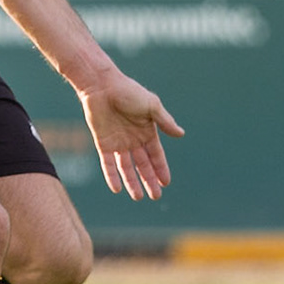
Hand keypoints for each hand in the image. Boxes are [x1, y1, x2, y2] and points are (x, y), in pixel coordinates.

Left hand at [77, 71, 182, 201]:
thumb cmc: (128, 91)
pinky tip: (117, 189)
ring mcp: (117, 142)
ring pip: (126, 167)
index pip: (156, 154)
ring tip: (138, 197)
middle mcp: (133, 139)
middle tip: (156, 196)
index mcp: (146, 130)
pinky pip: (107, 163)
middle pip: (142, 164)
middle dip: (149, 180)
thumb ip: (164, 121)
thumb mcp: (151, 106)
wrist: (102, 85)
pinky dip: (112, 176)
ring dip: (132, 182)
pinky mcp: (103, 143)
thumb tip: (181, 134)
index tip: (166, 183)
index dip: (161, 168)